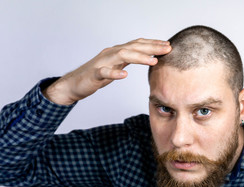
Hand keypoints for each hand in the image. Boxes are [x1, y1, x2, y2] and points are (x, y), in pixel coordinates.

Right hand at [43, 38, 170, 104]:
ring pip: (121, 55)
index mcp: (117, 52)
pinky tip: (124, 75)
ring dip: (139, 57)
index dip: (153, 44)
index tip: (168, 46)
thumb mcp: (117, 66)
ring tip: (153, 60)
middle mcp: (111, 53)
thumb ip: (129, 60)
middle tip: (167, 49)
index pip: (138, 45)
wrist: (74, 84)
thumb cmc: (97, 75)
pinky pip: (104, 72)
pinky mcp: (94, 74)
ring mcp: (102, 62)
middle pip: (133, 47)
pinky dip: (114, 73)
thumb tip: (148, 57)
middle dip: (152, 47)